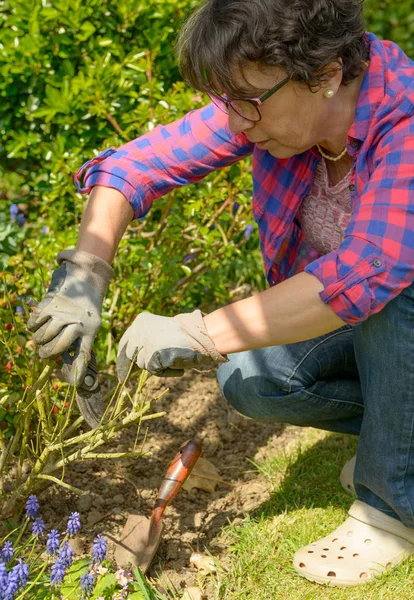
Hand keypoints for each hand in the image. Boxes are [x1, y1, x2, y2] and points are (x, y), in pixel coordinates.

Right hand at [27, 249, 113, 385]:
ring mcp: (62, 314)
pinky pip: (35, 322)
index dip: (78, 370)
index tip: (74, 383)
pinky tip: (36, 326)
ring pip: (44, 335)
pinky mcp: (50, 304)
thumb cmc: (88, 311)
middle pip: (56, 346)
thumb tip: (75, 370)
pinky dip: (33, 326)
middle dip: (47, 354)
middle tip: (44, 354)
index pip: (84, 354)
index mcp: (89, 331)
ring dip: (39, 341)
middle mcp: (76, 323)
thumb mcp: (92, 327)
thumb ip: (83, 345)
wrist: (85, 281)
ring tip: (40, 340)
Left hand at [116, 310, 227, 380]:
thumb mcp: (162, 332)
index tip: (120, 374)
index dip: (122, 359)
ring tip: (175, 358)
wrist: (203, 335)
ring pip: (143, 364)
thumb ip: (148, 340)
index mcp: (141, 321)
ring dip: (159, 366)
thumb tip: (133, 359)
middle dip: (134, 365)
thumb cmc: (188, 334)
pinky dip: (168, 371)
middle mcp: (139, 330)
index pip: (125, 342)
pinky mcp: (152, 356)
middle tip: (130, 376)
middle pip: (131, 355)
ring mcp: (144, 343)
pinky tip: (179, 364)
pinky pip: (156, 371)